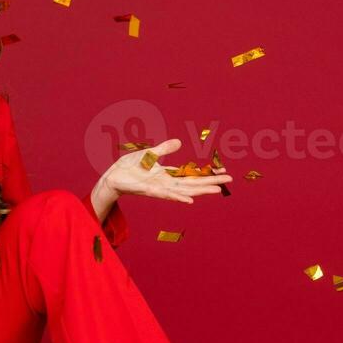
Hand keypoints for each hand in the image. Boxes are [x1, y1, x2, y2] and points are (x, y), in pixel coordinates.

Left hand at [98, 138, 231, 204]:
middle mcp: (167, 184)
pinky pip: (167, 195)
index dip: (207, 174)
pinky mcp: (150, 191)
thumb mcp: (150, 153)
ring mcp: (160, 188)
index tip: (223, 172)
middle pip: (194, 184)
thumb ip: (165, 149)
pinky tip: (190, 200)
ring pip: (185, 191)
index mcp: (168, 175)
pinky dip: (179, 198)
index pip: (192, 175)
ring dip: (201, 190)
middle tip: (230, 181)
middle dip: (211, 182)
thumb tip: (179, 142)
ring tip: (217, 190)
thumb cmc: (130, 167)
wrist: (113, 176)